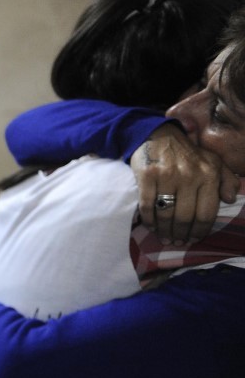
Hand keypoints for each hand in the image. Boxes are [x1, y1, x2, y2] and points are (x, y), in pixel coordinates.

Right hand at [132, 125, 236, 244]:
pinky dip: (149, 220)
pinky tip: (151, 226)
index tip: (193, 239)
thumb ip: (226, 179)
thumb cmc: (188, 153)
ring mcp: (167, 175)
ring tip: (164, 238)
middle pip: (185, 217)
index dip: (200, 230)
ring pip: (166, 213)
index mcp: (208, 174)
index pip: (206, 212)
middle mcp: (190, 175)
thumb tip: (230, 199)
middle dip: (180, 234)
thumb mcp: (213, 162)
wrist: (158, 135)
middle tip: (176, 242)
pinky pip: (147, 205)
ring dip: (164, 231)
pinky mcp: (147, 176)